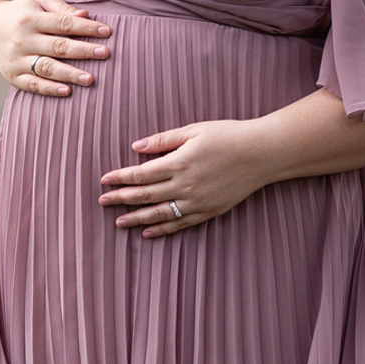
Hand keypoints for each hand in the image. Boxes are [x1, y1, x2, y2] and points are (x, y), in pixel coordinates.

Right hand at [0, 0, 110, 95]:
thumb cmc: (20, 14)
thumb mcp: (37, 2)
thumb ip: (61, 7)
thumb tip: (85, 15)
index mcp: (30, 19)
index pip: (63, 23)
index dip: (86, 27)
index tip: (107, 32)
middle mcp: (22, 40)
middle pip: (58, 46)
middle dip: (83, 50)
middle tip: (105, 53)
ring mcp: (16, 60)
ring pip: (46, 68)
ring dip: (70, 74)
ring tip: (91, 79)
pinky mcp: (12, 76)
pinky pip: (32, 85)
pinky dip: (49, 89)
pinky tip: (67, 91)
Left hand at [99, 120, 270, 236]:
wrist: (261, 154)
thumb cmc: (228, 135)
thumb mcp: (194, 130)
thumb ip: (163, 140)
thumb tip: (136, 146)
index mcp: (180, 162)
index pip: (141, 174)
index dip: (120, 177)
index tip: (104, 180)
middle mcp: (185, 185)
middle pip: (145, 195)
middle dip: (121, 199)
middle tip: (102, 202)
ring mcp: (197, 202)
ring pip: (160, 214)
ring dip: (136, 218)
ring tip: (119, 222)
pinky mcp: (208, 212)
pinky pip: (180, 224)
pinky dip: (162, 230)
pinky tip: (148, 232)